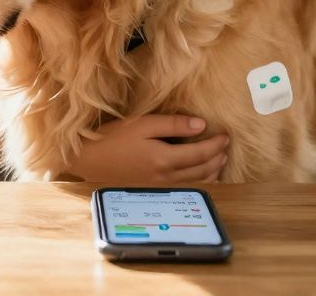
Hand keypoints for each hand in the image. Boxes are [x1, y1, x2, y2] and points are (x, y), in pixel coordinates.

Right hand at [67, 115, 228, 184]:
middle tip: (226, 145)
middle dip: (218, 157)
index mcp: (165, 158)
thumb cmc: (113, 139)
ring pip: (198, 182)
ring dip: (213, 170)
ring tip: (219, 160)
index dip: (217, 143)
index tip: (226, 134)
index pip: (202, 152)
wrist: (89, 161)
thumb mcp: (142, 124)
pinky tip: (203, 175)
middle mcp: (167, 177)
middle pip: (203, 169)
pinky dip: (202, 181)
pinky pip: (187, 188)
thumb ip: (172, 124)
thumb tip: (201, 125)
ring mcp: (162, 187)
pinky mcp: (156, 191)